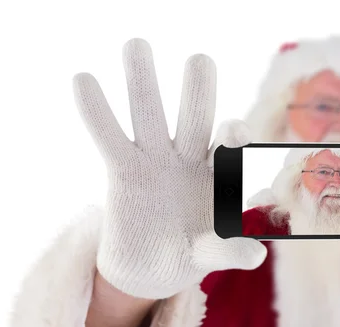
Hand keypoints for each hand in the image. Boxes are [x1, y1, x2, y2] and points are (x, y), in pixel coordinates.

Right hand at [73, 39, 265, 298]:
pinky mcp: (122, 169)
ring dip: (142, 81)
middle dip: (196, 90)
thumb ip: (227, 251)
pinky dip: (96, 111)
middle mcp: (187, 158)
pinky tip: (83, 80)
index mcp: (217, 174)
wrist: (151, 268)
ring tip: (135, 44)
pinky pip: (107, 135)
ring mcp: (154, 159)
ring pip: (148, 114)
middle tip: (200, 60)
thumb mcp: (208, 255)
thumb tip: (256, 256)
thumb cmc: (188, 255)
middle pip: (194, 116)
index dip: (232, 133)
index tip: (234, 129)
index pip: (228, 146)